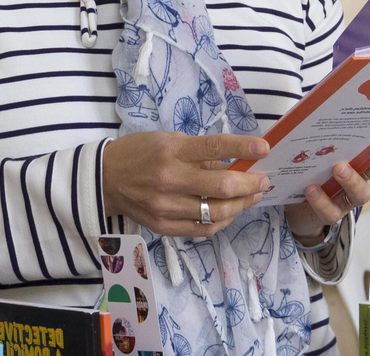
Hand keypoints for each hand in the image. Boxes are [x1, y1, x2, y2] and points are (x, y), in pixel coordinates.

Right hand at [103, 132, 270, 238]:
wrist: (105, 180)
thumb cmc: (141, 153)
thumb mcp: (170, 140)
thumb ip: (202, 152)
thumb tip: (236, 162)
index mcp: (172, 152)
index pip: (215, 148)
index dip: (243, 148)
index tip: (263, 148)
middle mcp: (170, 180)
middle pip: (221, 186)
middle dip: (250, 183)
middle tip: (263, 179)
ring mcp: (166, 207)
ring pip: (216, 212)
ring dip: (241, 204)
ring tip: (252, 196)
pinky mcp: (164, 227)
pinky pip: (203, 229)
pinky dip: (222, 221)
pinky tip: (231, 211)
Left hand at [285, 142, 369, 240]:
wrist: (297, 204)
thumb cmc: (312, 168)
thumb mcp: (318, 151)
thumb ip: (323, 136)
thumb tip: (318, 107)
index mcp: (359, 164)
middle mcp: (358, 182)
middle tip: (348, 160)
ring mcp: (345, 201)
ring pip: (359, 196)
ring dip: (350, 182)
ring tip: (337, 169)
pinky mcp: (330, 214)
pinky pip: (330, 211)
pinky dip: (321, 200)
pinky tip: (310, 188)